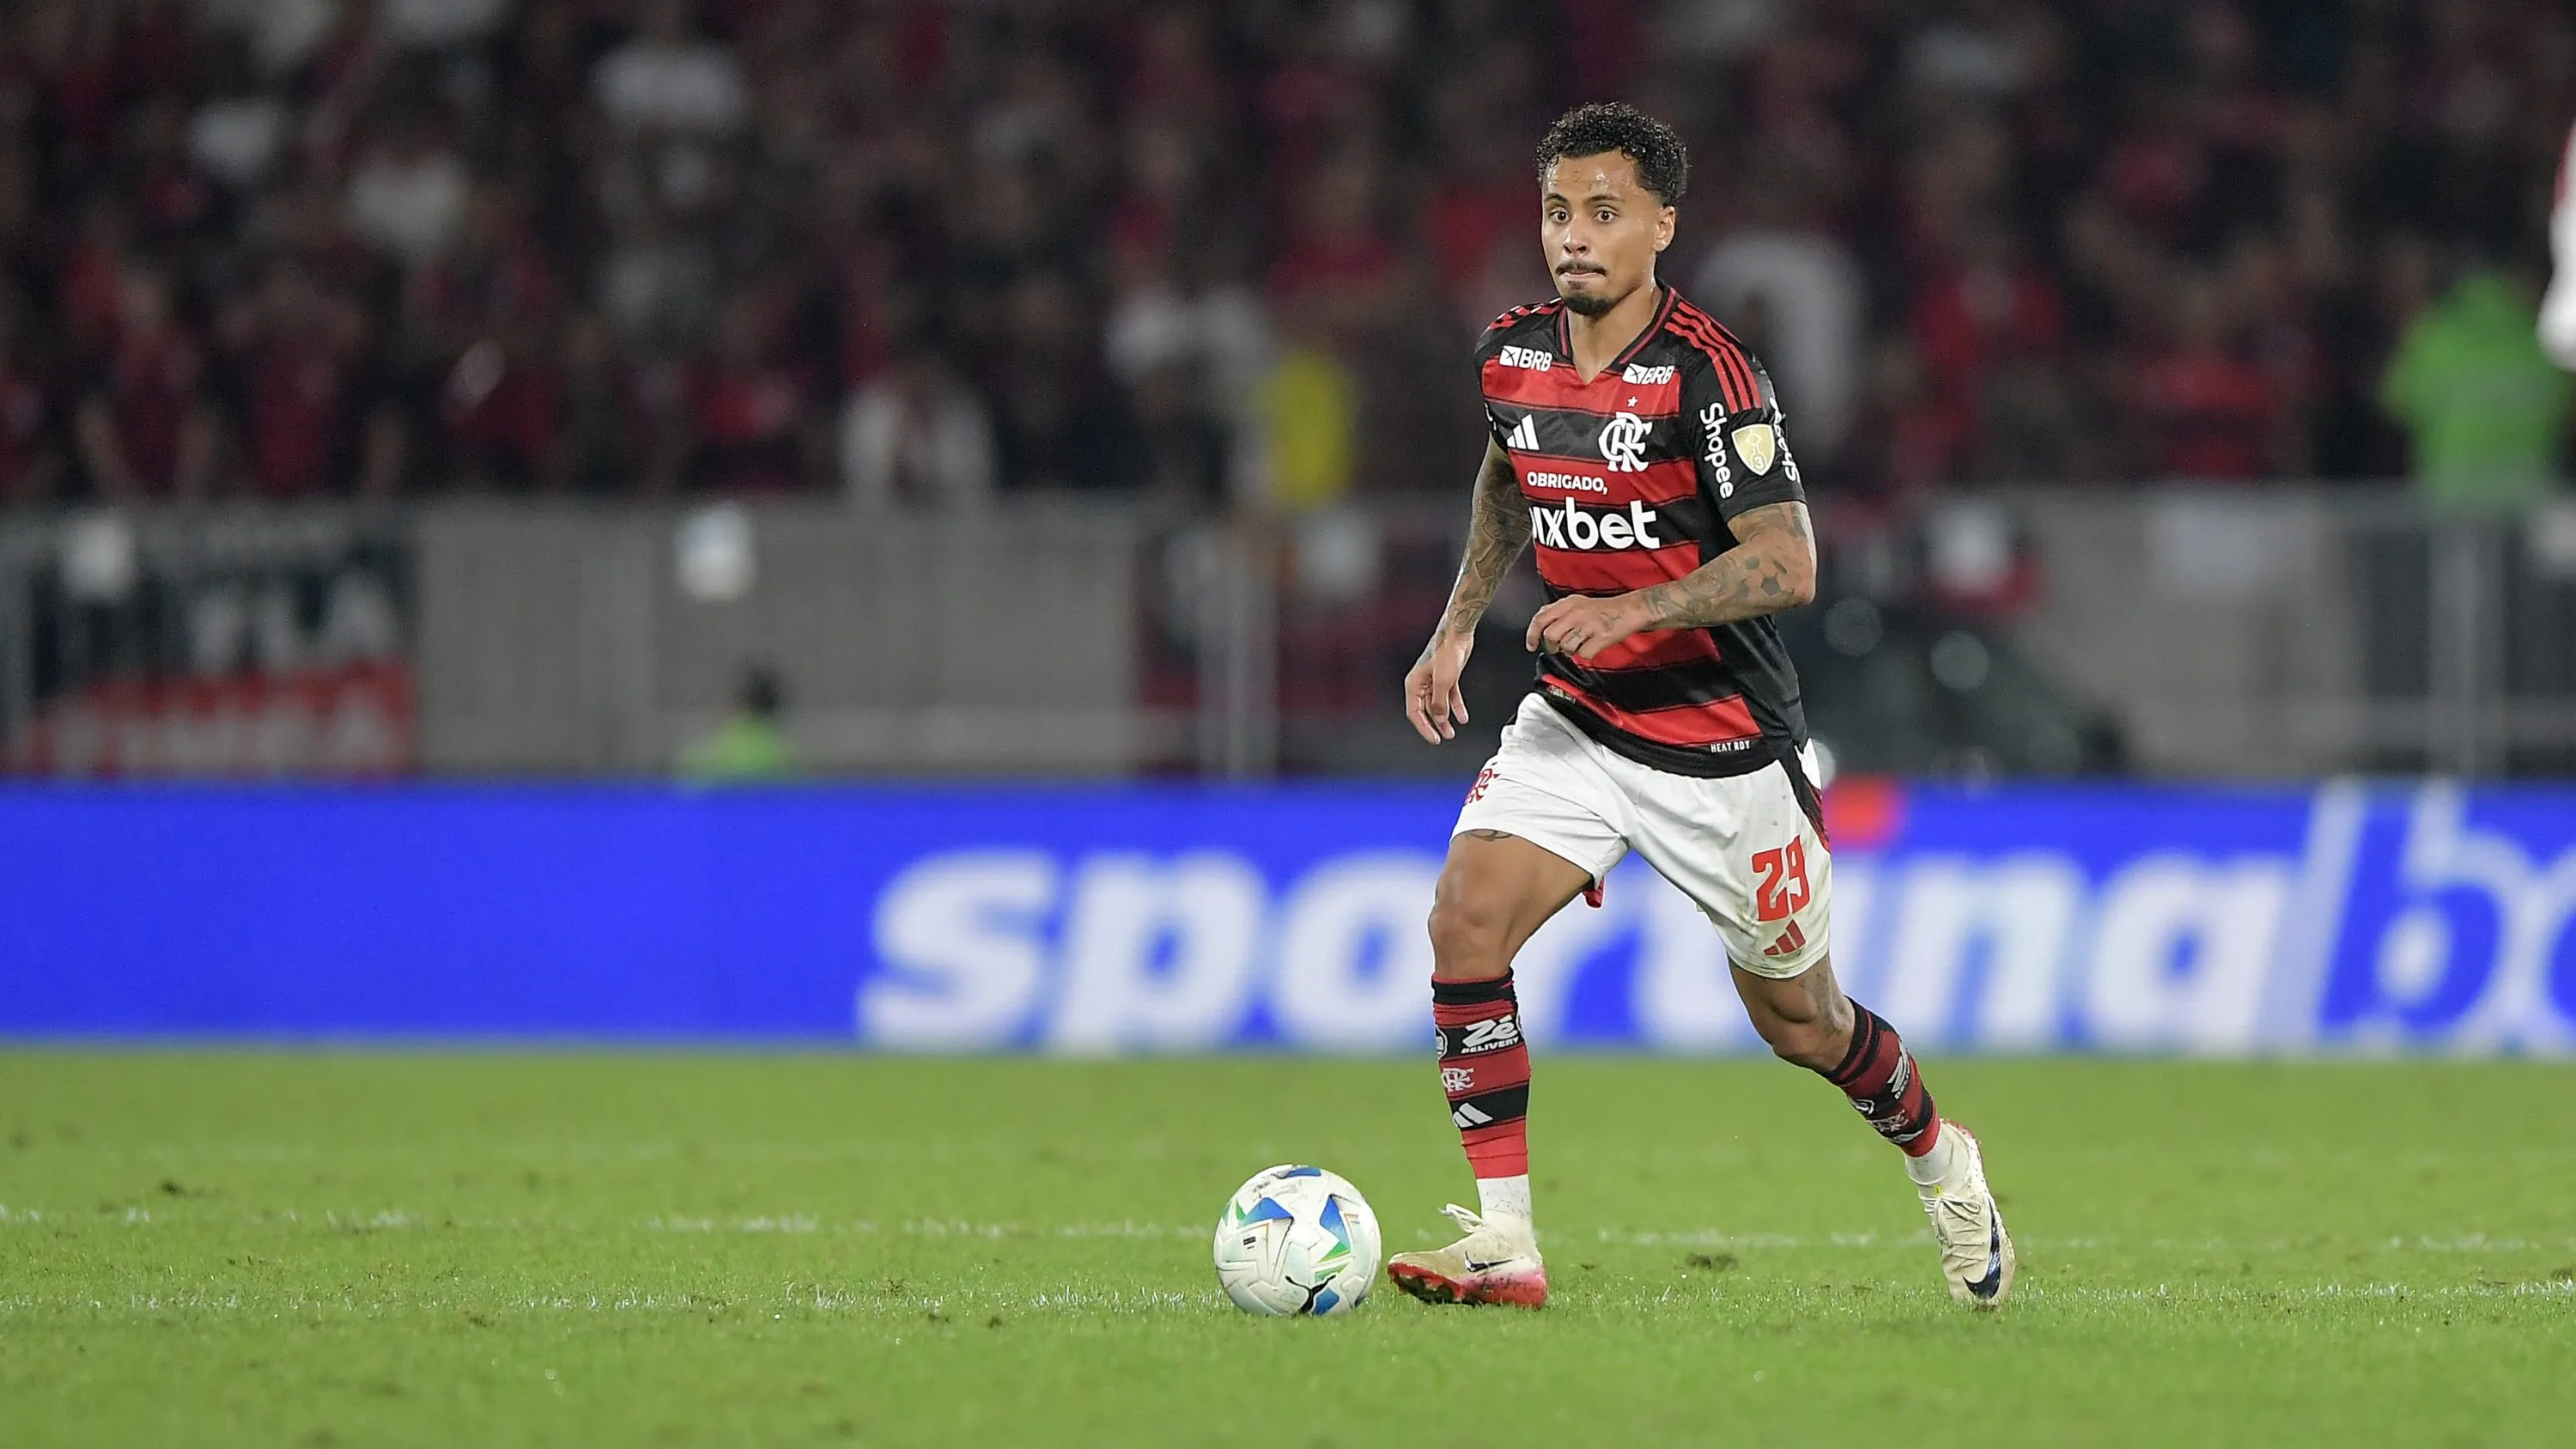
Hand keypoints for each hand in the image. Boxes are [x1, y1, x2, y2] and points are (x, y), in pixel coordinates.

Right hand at [1404, 629, 1474, 742]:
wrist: (1457, 634)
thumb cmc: (1446, 651)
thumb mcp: (1443, 682)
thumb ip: (1439, 703)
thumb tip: (1439, 718)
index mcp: (1414, 684)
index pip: (1414, 712)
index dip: (1424, 728)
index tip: (1434, 739)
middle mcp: (1422, 683)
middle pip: (1425, 710)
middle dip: (1435, 725)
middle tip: (1443, 738)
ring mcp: (1434, 680)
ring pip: (1438, 705)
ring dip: (1445, 719)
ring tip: (1451, 731)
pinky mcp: (1446, 677)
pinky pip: (1449, 697)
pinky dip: (1455, 707)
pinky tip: (1462, 717)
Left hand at [1526, 593, 1644, 660]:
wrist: (1630, 610)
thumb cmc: (1604, 609)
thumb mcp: (1578, 603)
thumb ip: (1558, 612)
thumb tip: (1539, 625)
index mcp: (1569, 602)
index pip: (1541, 618)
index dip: (1531, 634)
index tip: (1531, 645)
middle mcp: (1577, 612)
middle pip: (1550, 635)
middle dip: (1552, 646)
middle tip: (1559, 646)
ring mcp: (1589, 624)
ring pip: (1566, 646)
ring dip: (1570, 650)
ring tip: (1580, 643)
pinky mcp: (1601, 637)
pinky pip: (1583, 654)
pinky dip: (1586, 654)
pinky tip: (1592, 646)